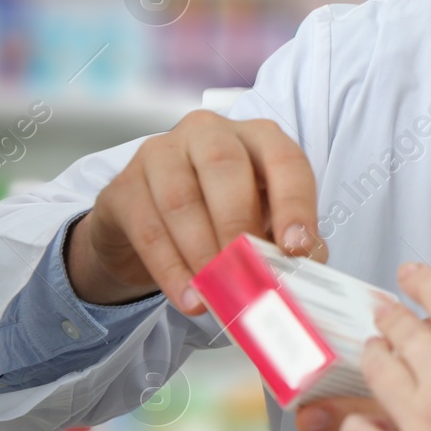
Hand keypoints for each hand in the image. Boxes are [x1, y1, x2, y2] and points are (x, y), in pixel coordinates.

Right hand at [68, 110, 323, 314]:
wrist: (149, 222)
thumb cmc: (220, 213)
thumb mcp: (261, 221)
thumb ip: (285, 240)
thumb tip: (307, 267)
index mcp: (257, 137)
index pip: (284, 160)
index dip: (294, 204)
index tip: (297, 248)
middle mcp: (209, 133)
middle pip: (225, 169)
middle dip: (240, 226)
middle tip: (251, 273)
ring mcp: (160, 153)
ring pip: (181, 200)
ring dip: (204, 253)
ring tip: (220, 293)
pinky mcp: (124, 186)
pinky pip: (148, 229)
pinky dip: (172, 269)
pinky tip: (190, 297)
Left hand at [337, 263, 430, 430]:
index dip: (424, 283)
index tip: (412, 276)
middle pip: (407, 333)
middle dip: (392, 317)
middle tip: (384, 312)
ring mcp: (423, 424)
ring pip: (379, 374)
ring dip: (373, 358)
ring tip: (371, 355)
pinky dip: (355, 428)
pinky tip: (355, 427)